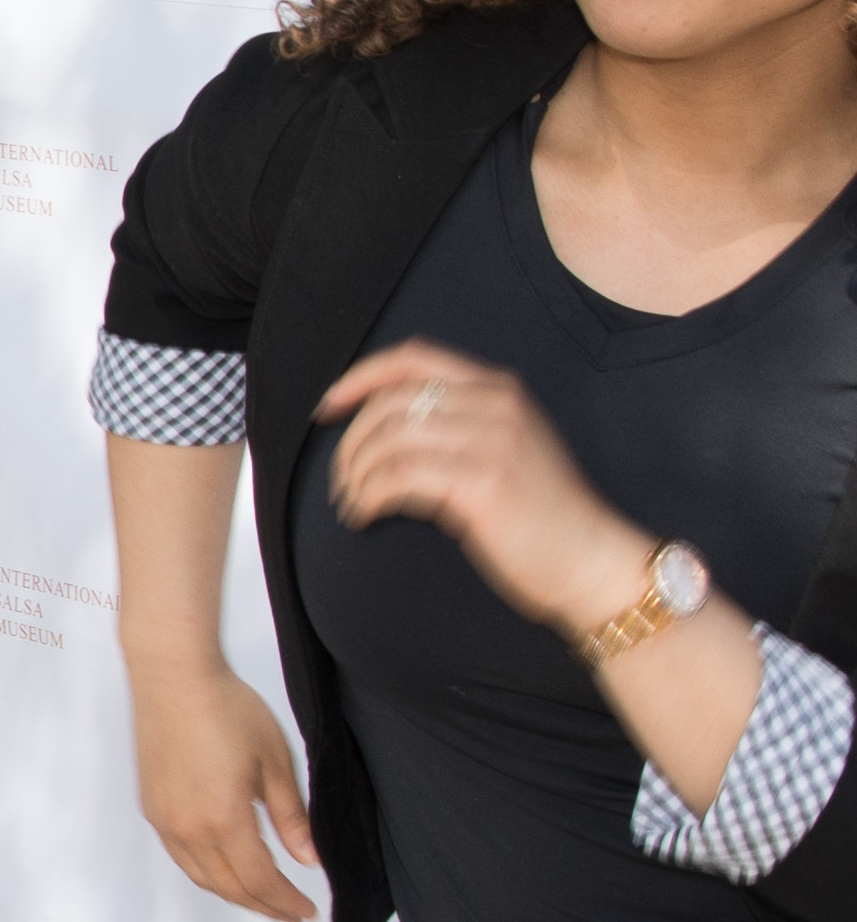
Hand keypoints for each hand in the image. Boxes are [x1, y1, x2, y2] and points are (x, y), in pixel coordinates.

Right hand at [126, 649, 323, 921]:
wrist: (173, 678)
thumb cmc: (225, 707)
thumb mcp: (275, 761)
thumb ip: (292, 816)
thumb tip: (308, 858)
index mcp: (223, 819)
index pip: (259, 880)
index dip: (286, 902)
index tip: (307, 912)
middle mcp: (188, 828)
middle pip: (229, 887)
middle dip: (264, 906)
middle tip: (292, 914)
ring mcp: (164, 820)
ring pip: (202, 877)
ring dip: (235, 893)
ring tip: (263, 898)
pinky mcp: (152, 808)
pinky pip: (181, 858)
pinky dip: (208, 874)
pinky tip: (226, 868)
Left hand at [318, 342, 640, 641]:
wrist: (593, 562)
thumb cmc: (543, 517)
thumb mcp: (504, 448)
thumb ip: (456, 425)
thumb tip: (379, 429)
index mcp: (500, 390)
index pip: (413, 358)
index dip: (359, 377)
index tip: (328, 408)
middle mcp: (497, 405)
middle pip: (389, 402)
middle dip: (351, 443)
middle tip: (343, 481)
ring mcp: (493, 442)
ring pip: (387, 439)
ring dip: (356, 474)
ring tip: (354, 502)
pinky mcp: (483, 484)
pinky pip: (396, 477)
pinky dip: (368, 497)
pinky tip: (367, 516)